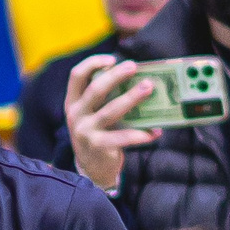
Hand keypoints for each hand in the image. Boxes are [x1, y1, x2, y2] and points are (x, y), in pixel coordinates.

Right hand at [64, 54, 160, 192]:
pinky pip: (123, 137)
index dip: (93, 63)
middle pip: (95, 89)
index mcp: (73, 102)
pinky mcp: (98, 147)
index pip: (77, 75)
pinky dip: (141, 134)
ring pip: (111, 111)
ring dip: (131, 97)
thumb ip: (105, 99)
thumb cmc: (98, 134)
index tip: (112, 59)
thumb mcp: (93, 115)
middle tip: (134, 67)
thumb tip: (137, 79)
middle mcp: (76, 115)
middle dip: (116, 76)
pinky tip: (155, 131)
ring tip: (148, 88)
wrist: (91, 170)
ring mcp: (85, 132)